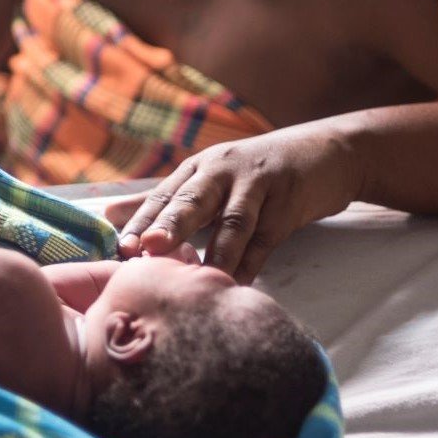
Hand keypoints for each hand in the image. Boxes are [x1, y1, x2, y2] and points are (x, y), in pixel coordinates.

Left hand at [114, 123, 364, 282]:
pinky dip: (251, 263)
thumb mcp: (209, 179)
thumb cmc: (256, 173)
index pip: (163, 196)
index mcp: (198, 168)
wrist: (328, 153)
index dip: (140, 222)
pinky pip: (266, 237)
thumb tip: (109, 213)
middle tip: (146, 249)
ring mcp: (257, 185)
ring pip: (232, 220)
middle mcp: (222, 171)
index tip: (118, 247)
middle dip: (168, 225)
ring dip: (214, 251)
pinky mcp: (288, 203)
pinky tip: (237, 284)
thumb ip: (163, 199)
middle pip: (192, 199)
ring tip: (194, 278)